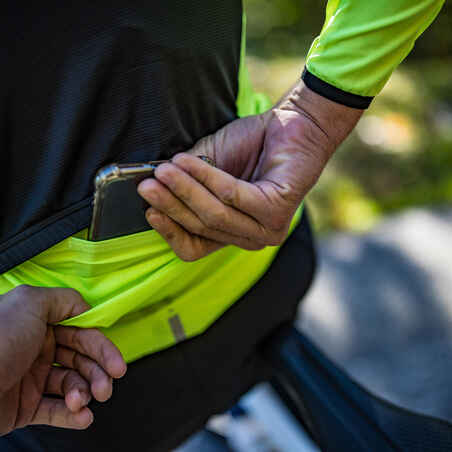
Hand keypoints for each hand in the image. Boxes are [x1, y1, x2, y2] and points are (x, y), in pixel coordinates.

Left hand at [0, 285, 126, 434]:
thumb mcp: (29, 303)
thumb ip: (63, 299)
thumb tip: (86, 306)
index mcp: (40, 325)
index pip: (82, 334)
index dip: (102, 347)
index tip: (116, 362)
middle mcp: (38, 349)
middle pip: (81, 360)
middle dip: (99, 373)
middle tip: (108, 387)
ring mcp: (32, 379)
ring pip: (72, 385)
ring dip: (85, 394)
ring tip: (83, 402)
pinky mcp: (24, 408)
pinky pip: (55, 410)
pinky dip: (73, 416)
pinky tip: (83, 417)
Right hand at [138, 83, 362, 260]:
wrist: (291, 122)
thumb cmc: (250, 145)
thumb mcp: (207, 166)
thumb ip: (184, 182)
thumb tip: (151, 187)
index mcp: (232, 232)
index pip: (194, 247)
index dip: (170, 232)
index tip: (149, 210)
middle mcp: (250, 237)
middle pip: (201, 229)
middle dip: (171, 205)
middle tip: (148, 185)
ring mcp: (266, 228)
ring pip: (214, 214)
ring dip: (185, 190)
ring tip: (165, 170)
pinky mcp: (277, 211)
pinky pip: (232, 195)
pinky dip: (207, 177)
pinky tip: (188, 161)